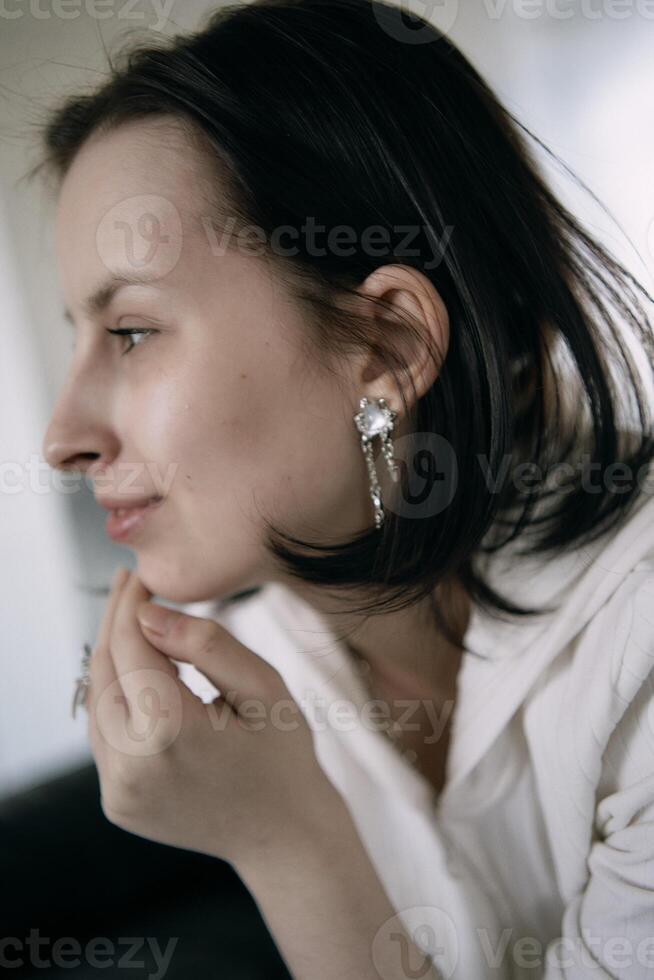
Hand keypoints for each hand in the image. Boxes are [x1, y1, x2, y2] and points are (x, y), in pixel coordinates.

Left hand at [85, 567, 339, 867]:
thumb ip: (205, 643)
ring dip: (114, 661)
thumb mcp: (263, 685)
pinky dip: (118, 700)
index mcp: (168, 731)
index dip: (131, 604)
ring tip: (140, 627)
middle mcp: (130, 765)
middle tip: (130, 586)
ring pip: (98, 702)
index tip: (141, 574)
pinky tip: (142, 678)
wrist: (287, 839)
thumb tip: (146, 613)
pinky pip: (105, 736)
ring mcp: (118, 791)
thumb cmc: (285, 756)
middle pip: (104, 671)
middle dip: (115, 624)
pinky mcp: (117, 804)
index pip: (131, 646)